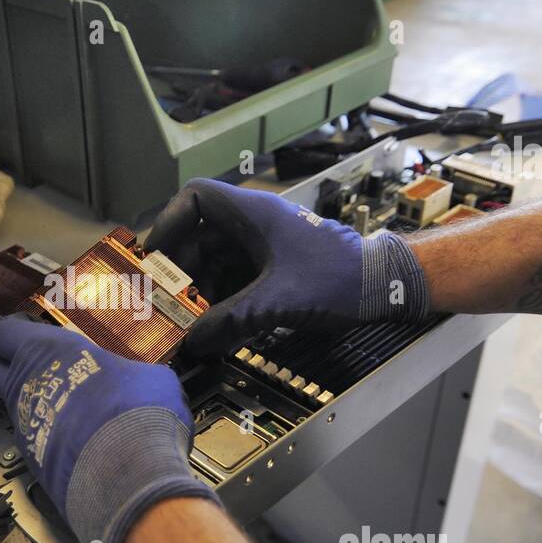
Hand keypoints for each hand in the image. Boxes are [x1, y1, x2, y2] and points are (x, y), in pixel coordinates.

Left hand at [0, 316, 217, 542]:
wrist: (126, 469)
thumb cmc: (134, 410)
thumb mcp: (150, 376)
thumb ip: (129, 373)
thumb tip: (143, 381)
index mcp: (48, 351)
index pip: (5, 332)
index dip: (15, 335)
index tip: (30, 336)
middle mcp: (26, 384)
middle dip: (8, 368)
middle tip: (37, 371)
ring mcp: (24, 423)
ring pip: (13, 407)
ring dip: (35, 407)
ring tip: (69, 412)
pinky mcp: (31, 458)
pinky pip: (33, 440)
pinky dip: (49, 440)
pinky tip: (77, 445)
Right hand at [144, 178, 429, 354]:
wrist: (386, 286)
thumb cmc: (337, 278)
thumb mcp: (276, 302)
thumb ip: (229, 321)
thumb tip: (191, 343)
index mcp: (252, 213)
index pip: (195, 198)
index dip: (168, 224)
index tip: (155, 258)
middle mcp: (254, 225)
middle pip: (199, 238)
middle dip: (181, 273)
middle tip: (167, 305)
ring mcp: (265, 247)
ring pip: (216, 264)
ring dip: (201, 293)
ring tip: (191, 325)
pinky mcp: (276, 270)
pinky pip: (236, 281)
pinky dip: (223, 303)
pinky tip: (218, 331)